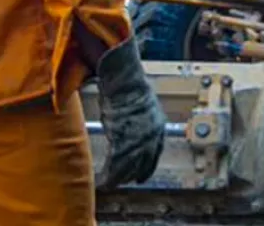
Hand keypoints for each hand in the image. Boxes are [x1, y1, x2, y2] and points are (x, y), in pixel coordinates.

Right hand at [94, 38, 165, 189]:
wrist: (125, 82)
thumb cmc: (129, 90)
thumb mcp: (143, 109)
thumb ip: (140, 124)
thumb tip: (132, 130)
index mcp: (159, 128)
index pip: (155, 154)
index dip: (147, 167)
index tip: (141, 176)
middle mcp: (152, 137)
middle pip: (143, 164)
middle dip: (133, 174)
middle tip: (123, 181)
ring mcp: (138, 139)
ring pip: (129, 167)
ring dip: (118, 177)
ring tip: (110, 183)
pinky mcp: (123, 140)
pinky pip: (116, 164)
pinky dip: (110, 174)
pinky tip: (104, 179)